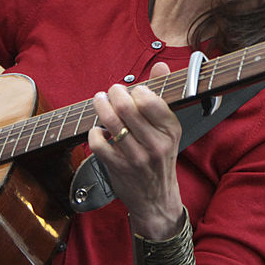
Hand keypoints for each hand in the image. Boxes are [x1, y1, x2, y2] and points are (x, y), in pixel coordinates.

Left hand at [87, 62, 184, 238]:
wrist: (156, 199)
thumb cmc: (160, 158)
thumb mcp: (168, 129)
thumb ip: (162, 95)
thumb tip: (161, 64)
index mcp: (170, 130)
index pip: (150, 100)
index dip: (136, 90)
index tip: (132, 91)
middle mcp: (156, 144)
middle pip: (127, 108)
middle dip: (114, 94)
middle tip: (110, 92)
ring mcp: (137, 158)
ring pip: (111, 123)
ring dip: (100, 107)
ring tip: (99, 101)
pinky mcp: (119, 168)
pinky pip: (99, 144)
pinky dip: (94, 133)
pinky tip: (98, 131)